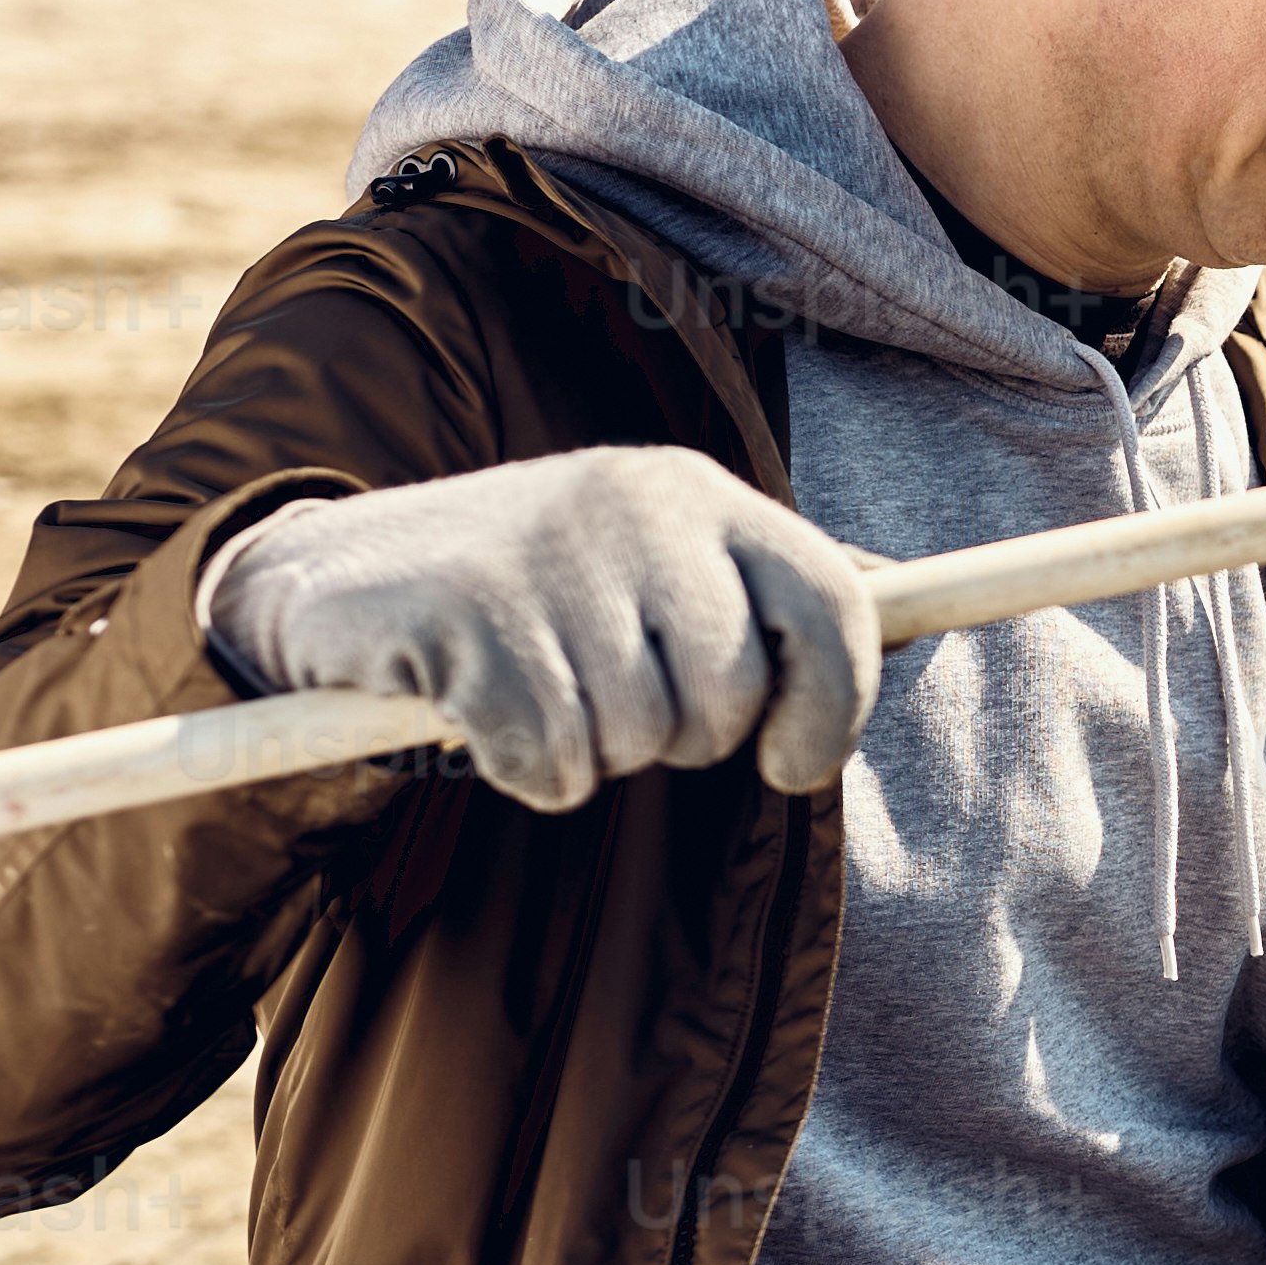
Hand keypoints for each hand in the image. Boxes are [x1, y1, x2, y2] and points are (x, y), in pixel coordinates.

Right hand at [200, 449, 881, 812]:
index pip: (836, 610)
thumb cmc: (536, 596)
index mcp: (704, 495)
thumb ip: (778, 593)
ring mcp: (553, 554)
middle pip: (725, 702)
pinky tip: (477, 714)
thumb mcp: (665, 571)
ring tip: (535, 691)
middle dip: (672, 739)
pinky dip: (522, 769)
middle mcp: (639, 505)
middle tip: (605, 699)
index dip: (832, 714)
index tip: (791, 764)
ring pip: (636, 741)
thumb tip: (928, 615)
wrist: (337, 581)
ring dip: (588, 753)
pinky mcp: (471, 616)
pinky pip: (552, 762)